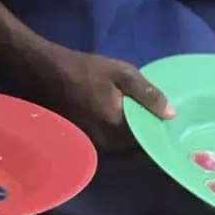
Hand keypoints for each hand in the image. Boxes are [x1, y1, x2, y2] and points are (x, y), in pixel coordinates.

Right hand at [22, 42, 174, 152]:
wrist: (43, 72)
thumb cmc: (83, 70)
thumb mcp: (120, 73)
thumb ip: (147, 94)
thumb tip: (171, 115)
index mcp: (116, 128)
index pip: (147, 139)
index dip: (157, 130)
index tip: (165, 120)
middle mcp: (104, 144)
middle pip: (132, 145)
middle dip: (143, 132)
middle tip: (151, 114)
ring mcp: (90, 144)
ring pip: (119, 145)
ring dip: (127, 133)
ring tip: (134, 115)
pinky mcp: (81, 141)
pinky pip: (105, 141)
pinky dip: (112, 132)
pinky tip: (113, 117)